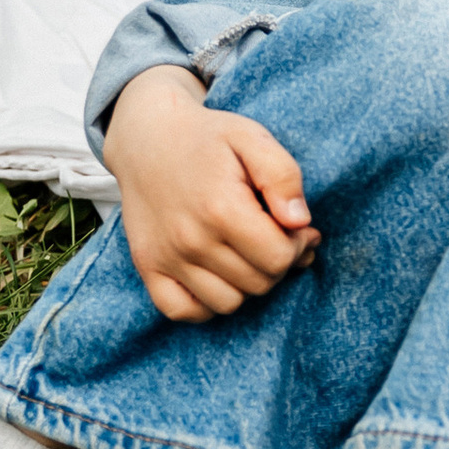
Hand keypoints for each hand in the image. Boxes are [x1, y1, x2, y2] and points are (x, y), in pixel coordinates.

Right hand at [101, 66, 315, 323]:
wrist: (147, 137)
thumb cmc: (207, 138)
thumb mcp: (252, 137)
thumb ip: (283, 176)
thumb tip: (300, 222)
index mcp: (221, 208)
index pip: (279, 258)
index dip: (298, 245)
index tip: (297, 228)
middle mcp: (191, 240)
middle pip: (258, 283)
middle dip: (278, 263)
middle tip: (277, 236)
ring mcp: (166, 257)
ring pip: (228, 303)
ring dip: (247, 283)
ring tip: (249, 252)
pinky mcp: (148, 267)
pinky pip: (184, 311)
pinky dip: (206, 302)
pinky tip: (219, 274)